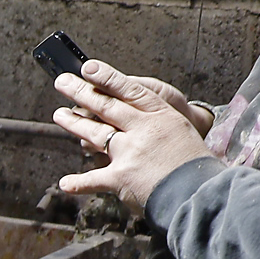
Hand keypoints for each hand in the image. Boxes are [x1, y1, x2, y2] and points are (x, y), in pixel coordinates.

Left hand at [51, 61, 213, 216]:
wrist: (199, 191)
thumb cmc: (192, 161)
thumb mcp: (179, 129)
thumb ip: (153, 118)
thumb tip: (125, 111)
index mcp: (161, 114)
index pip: (128, 90)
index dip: (106, 77)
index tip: (88, 67)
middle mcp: (143, 129)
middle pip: (106, 106)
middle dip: (80, 92)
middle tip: (63, 82)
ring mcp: (130, 152)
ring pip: (95, 133)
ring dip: (74, 123)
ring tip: (60, 114)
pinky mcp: (121, 176)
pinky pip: (93, 178)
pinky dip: (78, 183)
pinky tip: (65, 183)